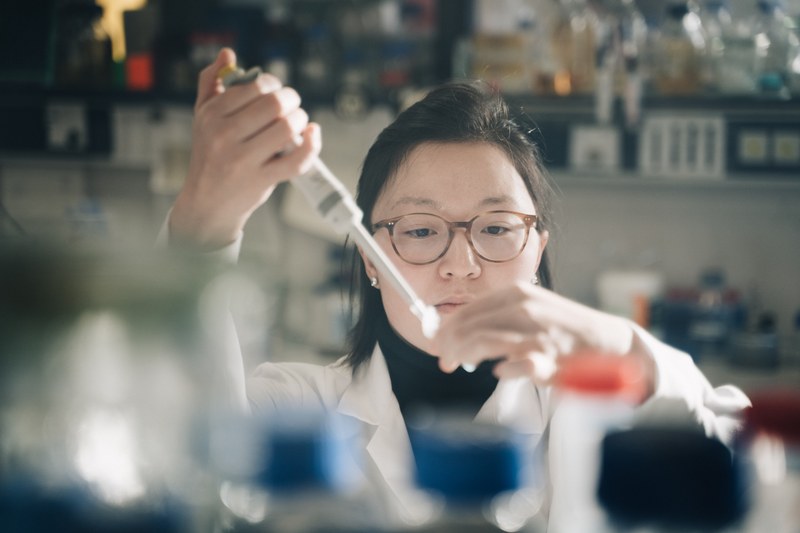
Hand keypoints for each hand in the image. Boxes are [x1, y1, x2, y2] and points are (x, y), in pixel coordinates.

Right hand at [169, 48, 320, 249]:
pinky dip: (312, 145)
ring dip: (300, 120)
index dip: (274, 84)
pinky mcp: (262, 180)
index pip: (254, 86)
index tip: (276, 91)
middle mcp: (224, 135)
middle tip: (292, 105)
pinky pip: (297, 160)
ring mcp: (243, 160)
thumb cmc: (210, 154)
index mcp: (212, 114)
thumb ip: (211, 82)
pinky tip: (312, 134)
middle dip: (292, 100)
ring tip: (297, 122)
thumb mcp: (202, 116)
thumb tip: (228, 53)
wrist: (207, 202)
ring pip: (287, 128)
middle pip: (274, 105)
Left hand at [432, 282, 654, 398]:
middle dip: (449, 345)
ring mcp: (536, 334)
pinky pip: (512, 367)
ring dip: (464, 355)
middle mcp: (525, 309)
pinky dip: (502, 371)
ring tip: (458, 365)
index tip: (438, 342)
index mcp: (518, 294)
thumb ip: (499, 315)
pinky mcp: (548, 360)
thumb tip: (458, 329)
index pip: (469, 309)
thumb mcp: (532, 309)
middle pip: (469, 326)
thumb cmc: (565, 329)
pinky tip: (501, 372)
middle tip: (444, 360)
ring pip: (482, 342)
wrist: (611, 344)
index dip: (448, 328)